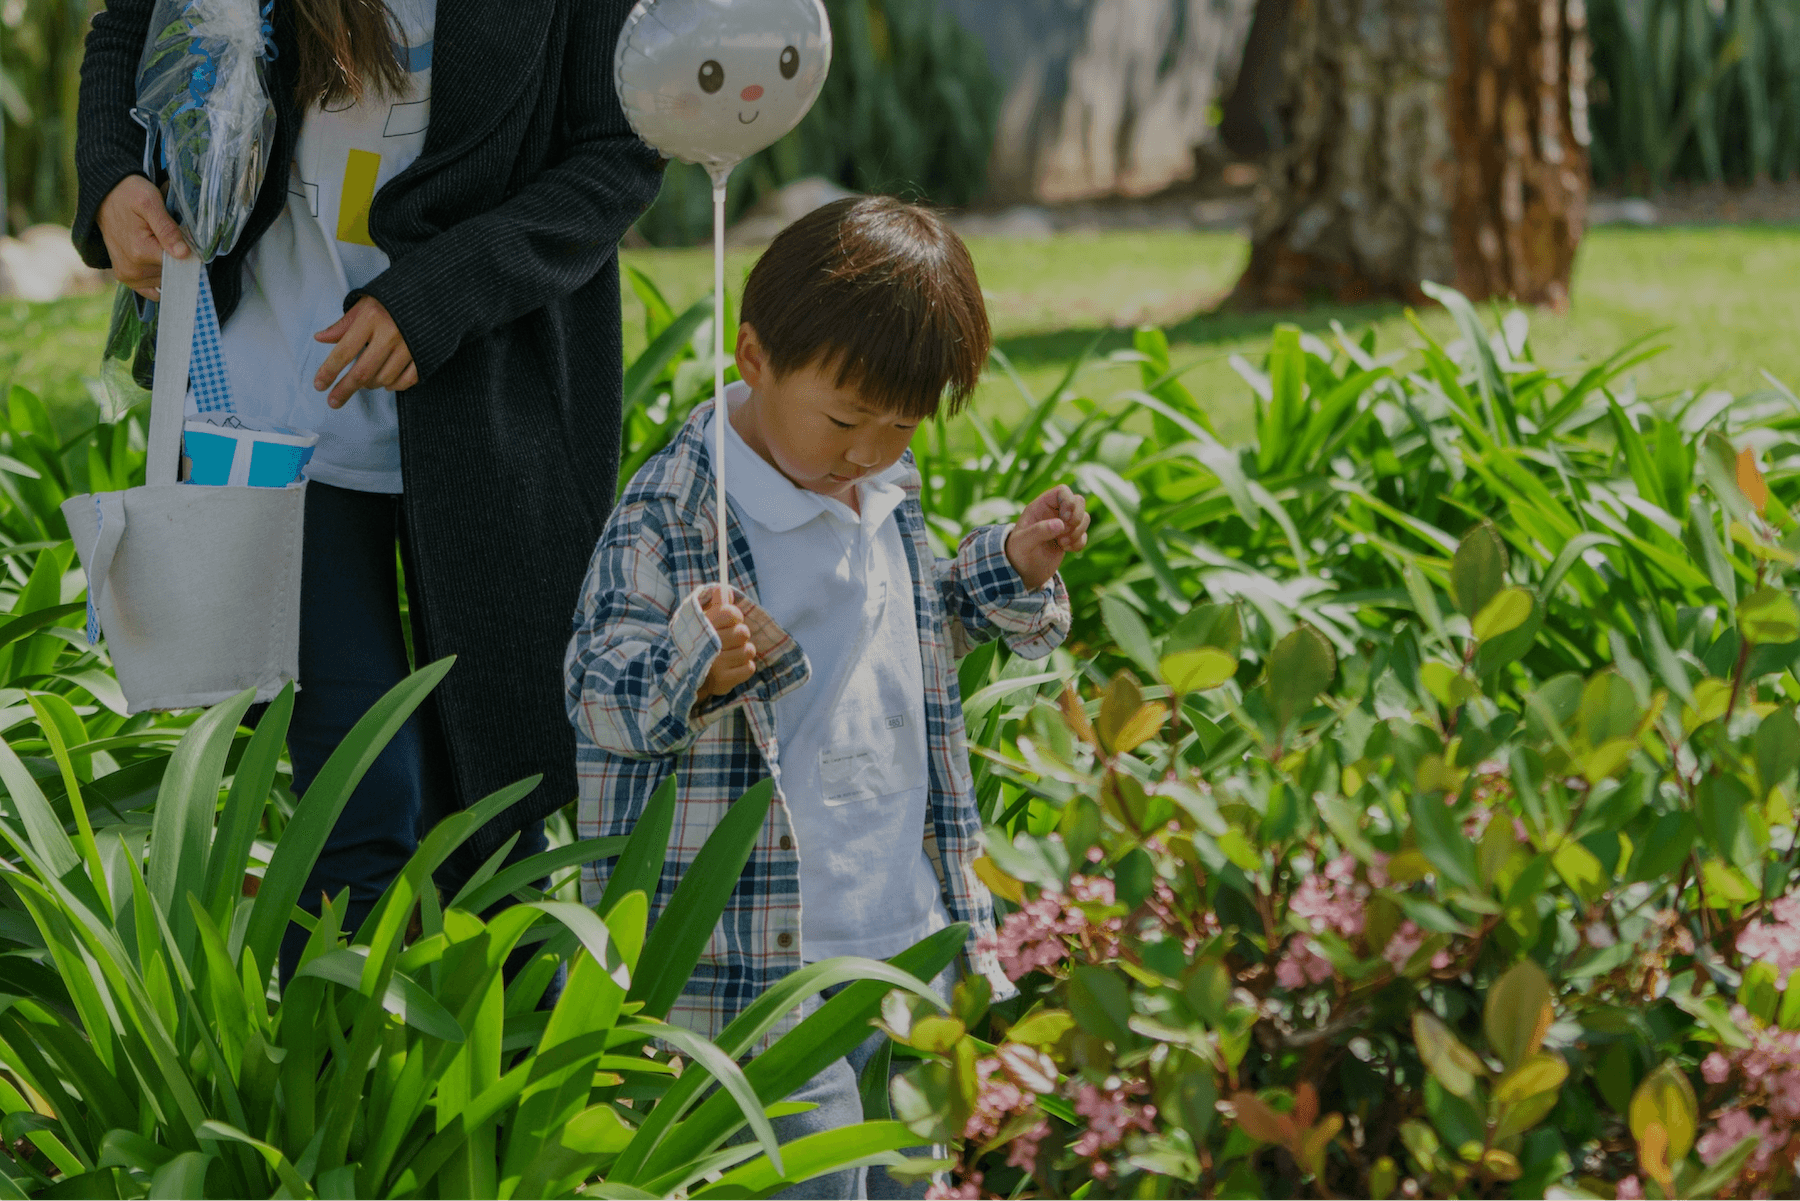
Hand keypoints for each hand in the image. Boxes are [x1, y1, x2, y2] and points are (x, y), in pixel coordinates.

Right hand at [96, 175, 187, 299]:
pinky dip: (159, 280)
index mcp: (141, 252)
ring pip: (164, 281)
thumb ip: (167, 229)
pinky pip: (151, 290)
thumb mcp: (150, 202)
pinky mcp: (125, 277)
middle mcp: (133, 269)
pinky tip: (160, 266)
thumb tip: (183, 254)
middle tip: (171, 240)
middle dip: (177, 260)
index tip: (187, 242)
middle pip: (173, 274)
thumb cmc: (129, 195)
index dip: (188, 255)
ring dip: (168, 267)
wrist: (104, 195)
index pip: (180, 266)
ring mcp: (128, 276)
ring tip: (159, 245)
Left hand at [314, 296, 417, 406]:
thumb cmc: (393, 300)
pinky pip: (407, 380)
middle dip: (345, 389)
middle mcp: (390, 334)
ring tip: (365, 381)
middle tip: (334, 401)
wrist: (431, 296)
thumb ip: (344, 324)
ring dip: (371, 384)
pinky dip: (394, 385)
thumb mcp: (365, 304)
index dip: (329, 371)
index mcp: (371, 318)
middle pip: (362, 372)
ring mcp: (409, 346)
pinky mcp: (424, 355)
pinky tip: (387, 384)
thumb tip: (321, 338)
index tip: (320, 385)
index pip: (344, 351)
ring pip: (384, 379)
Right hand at [695, 587, 756, 701]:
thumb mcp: (702, 619)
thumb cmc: (698, 641)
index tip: (729, 622)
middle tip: (729, 640)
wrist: (684, 674)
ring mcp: (716, 665)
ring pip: (749, 651)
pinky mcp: (723, 681)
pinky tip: (732, 666)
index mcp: (703, 626)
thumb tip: (724, 588)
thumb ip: (715, 604)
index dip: (735, 616)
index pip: (732, 613)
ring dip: (743, 652)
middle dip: (740, 635)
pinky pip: (749, 668)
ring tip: (731, 653)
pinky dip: (744, 667)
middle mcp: (709, 645)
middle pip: (743, 633)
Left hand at [1005, 485, 1089, 590]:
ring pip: (1084, 518)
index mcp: (1040, 507)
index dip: (1069, 502)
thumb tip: (1060, 524)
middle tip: (1065, 531)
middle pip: (1078, 501)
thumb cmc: (1017, 553)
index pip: (1062, 491)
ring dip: (1078, 532)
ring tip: (1062, 543)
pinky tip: (1066, 549)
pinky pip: (1084, 535)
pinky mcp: (1069, 538)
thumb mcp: (1022, 543)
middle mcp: (1053, 513)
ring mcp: (1063, 525)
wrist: (1022, 572)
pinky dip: (1079, 543)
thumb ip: (1039, 531)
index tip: (1065, 519)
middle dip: (1077, 517)